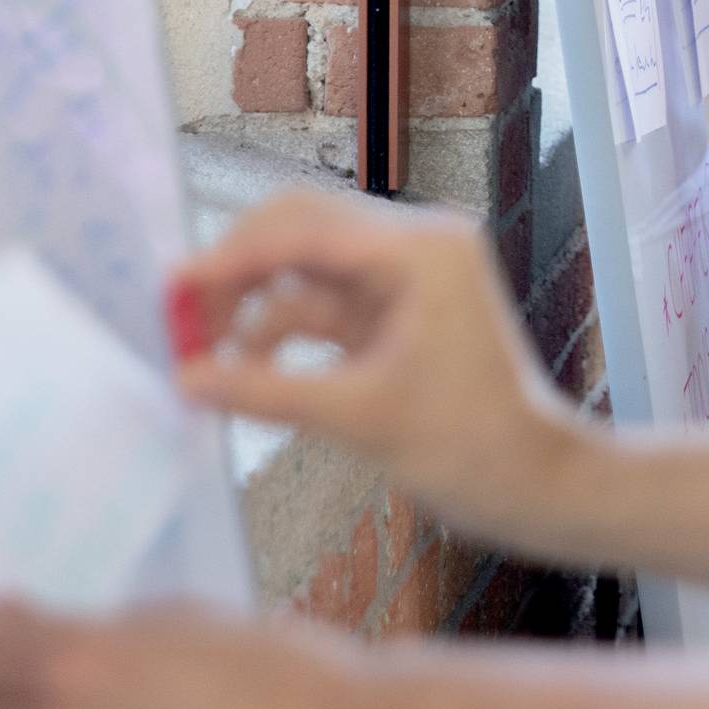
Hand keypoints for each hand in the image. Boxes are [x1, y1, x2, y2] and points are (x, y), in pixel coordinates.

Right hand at [170, 191, 575, 541]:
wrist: (535, 481)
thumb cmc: (471, 447)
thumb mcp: (359, 418)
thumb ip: (266, 393)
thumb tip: (187, 378)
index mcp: (421, 250)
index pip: (305, 227)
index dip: (231, 255)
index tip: (174, 287)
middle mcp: (415, 244)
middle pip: (300, 231)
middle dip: (236, 272)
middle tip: (182, 321)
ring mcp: (405, 275)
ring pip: (304, 267)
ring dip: (253, 303)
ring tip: (204, 353)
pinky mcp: (394, 309)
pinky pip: (321, 301)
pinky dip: (281, 327)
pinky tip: (244, 366)